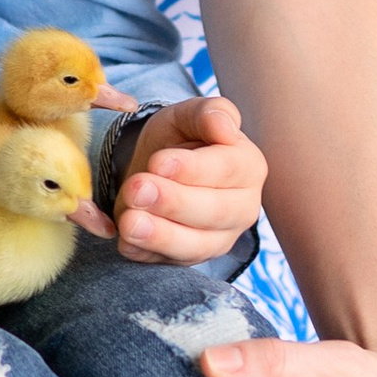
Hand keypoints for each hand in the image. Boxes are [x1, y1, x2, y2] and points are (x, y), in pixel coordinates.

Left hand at [82, 92, 265, 264]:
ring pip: (196, 245)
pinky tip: (127, 244)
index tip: (158, 162)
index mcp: (249, 166)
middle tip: (137, 189)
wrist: (162, 166)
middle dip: (173, 202)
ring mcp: (219, 238)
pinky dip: (148, 255)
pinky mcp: (191, 258)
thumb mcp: (190, 115)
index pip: (227, 169)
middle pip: (214, 212)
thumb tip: (225, 129)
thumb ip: (210, 114)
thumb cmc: (184, 136)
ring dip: (161, 236)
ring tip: (129, 223)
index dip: (193, 169)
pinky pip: (171, 262)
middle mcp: (242, 208)